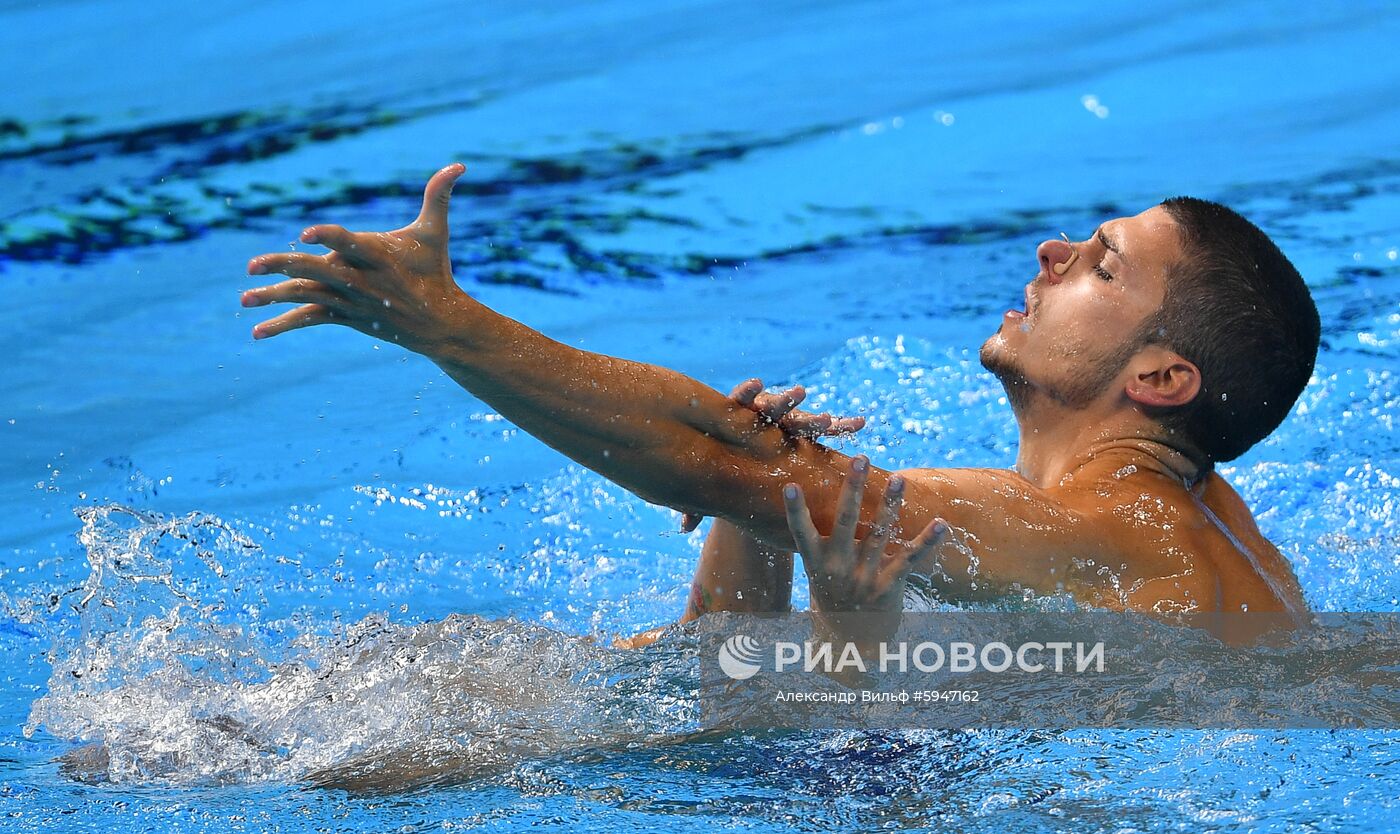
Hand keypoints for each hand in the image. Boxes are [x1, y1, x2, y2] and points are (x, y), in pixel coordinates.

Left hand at [241, 163, 470, 353]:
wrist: (439, 324)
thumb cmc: (434, 271)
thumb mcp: (435, 233)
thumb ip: (438, 196)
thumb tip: (459, 163)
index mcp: (378, 256)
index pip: (349, 243)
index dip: (329, 237)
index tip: (306, 233)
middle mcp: (361, 280)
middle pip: (317, 272)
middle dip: (284, 267)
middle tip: (252, 266)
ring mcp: (350, 301)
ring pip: (307, 296)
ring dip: (274, 298)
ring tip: (244, 298)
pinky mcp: (345, 316)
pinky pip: (310, 320)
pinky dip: (284, 325)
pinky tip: (258, 332)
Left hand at [679, 378, 865, 530]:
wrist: (747, 456)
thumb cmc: (724, 468)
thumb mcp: (711, 481)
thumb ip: (698, 500)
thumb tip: (684, 526)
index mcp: (740, 420)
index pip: (744, 401)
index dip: (749, 393)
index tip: (756, 384)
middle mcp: (767, 417)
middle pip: (777, 407)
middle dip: (788, 402)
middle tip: (800, 395)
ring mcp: (789, 423)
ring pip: (805, 419)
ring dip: (818, 420)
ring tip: (834, 420)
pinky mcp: (807, 432)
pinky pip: (827, 430)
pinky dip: (842, 426)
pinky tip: (861, 423)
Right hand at [784, 455, 946, 616]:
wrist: (852, 644)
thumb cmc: (834, 599)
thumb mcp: (820, 574)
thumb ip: (823, 544)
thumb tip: (830, 505)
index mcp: (816, 563)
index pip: (801, 533)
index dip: (795, 510)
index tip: (790, 484)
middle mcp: (838, 569)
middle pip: (845, 522)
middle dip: (853, 488)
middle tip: (860, 459)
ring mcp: (863, 578)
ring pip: (878, 533)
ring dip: (890, 504)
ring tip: (898, 478)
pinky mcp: (888, 588)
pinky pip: (910, 559)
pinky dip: (927, 541)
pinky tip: (941, 523)